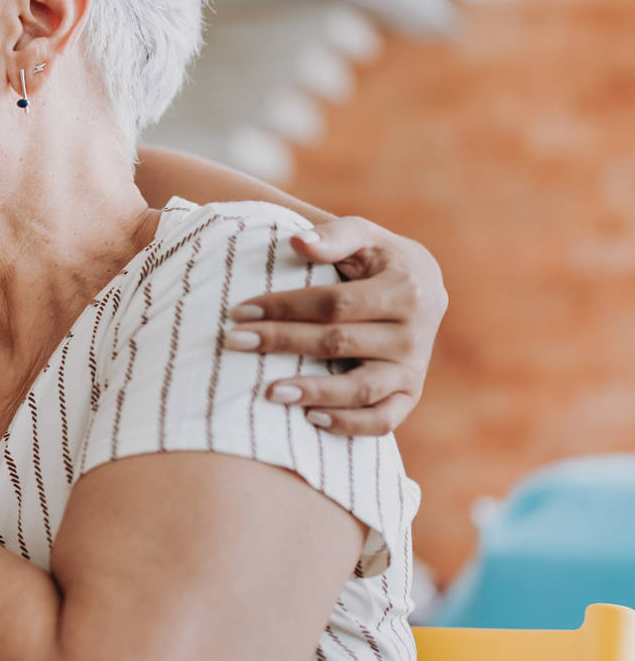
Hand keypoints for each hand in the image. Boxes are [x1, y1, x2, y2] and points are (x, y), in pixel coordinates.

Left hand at [226, 216, 446, 436]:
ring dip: (315, 392)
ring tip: (269, 391)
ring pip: (362, 388)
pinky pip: (383, 420)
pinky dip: (350, 425)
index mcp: (404, 290)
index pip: (334, 303)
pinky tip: (311, 419)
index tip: (240, 311)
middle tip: (234, 342)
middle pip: (338, 343)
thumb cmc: (380, 258)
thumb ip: (334, 236)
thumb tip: (297, 241)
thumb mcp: (365, 236)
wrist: (426, 288)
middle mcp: (413, 334)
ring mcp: (413, 368)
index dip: (285, 307)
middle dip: (282, 342)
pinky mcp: (410, 394)